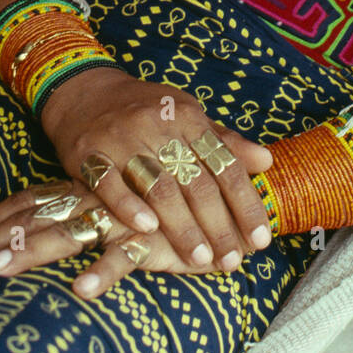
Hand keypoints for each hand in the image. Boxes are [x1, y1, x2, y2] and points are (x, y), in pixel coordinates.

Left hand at [0, 177, 247, 298]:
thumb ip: (107, 202)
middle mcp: (98, 202)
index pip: (35, 200)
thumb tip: (65, 210)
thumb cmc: (177, 197)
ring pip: (68, 235)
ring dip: (30, 253)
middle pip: (36, 220)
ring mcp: (121, 219)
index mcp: (90, 191)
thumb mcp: (135, 202)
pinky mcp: (151, 240)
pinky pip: (122, 257)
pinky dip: (102, 273)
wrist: (228, 196)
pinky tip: (81, 290)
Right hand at [35, 66, 274, 273]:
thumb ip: (224, 142)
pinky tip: (147, 230)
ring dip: (182, 226)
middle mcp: (159, 125)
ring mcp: (123, 138)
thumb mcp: (187, 116)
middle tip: (233, 260)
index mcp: (188, 117)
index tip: (261, 239)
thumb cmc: (146, 110)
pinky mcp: (89, 151)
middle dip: (218, 224)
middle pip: (195, 181)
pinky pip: (110, 183)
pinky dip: (129, 207)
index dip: (245, 203)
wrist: (85, 92)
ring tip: (200, 258)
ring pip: (159, 186)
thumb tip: (267, 161)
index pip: (225, 164)